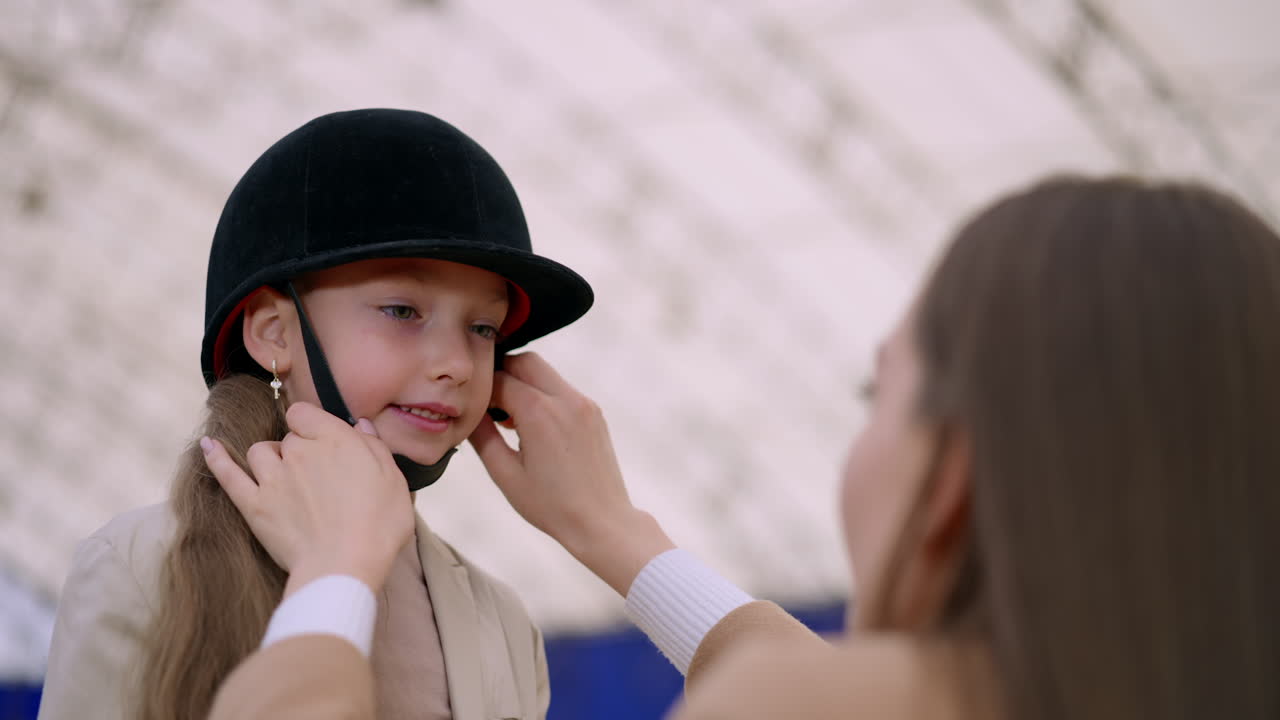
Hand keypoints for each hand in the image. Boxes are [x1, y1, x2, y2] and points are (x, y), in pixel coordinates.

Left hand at [202, 401, 413, 595]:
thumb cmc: (378, 524)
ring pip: (260, 452)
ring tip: (284, 476)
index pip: (306, 413)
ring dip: (270, 458)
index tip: (325, 443)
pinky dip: (217, 458)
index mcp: (334, 440)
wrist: (344, 565)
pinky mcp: (254, 505)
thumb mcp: (393, 480)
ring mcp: (272, 478)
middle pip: (288, 437)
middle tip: (317, 476)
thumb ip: (374, 446)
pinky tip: (209, 445)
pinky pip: (228, 475)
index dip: (314, 426)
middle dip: (299, 450)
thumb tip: (359, 424)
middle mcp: (299, 452)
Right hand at [468, 352, 673, 594]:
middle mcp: (566, 400)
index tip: (469, 405)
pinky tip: (533, 425)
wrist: (601, 521)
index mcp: (540, 413)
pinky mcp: (594, 413)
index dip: (480, 391)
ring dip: (523, 384)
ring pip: (545, 373)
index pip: (500, 380)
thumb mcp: (506, 475)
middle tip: (488, 402)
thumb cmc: (552, 506)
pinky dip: (543, 395)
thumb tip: (468, 415)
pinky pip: (562, 389)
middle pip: (525, 362)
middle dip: (502, 374)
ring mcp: (584, 404)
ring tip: (509, 418)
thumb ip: (482, 437)